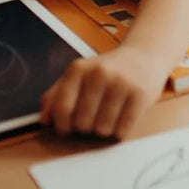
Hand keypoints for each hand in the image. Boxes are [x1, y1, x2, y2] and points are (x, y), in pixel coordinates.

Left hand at [40, 44, 164, 140]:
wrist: (145, 56)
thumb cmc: (108, 70)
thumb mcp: (79, 75)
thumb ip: (56, 95)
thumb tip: (44, 120)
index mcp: (79, 69)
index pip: (61, 109)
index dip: (63, 126)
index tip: (69, 127)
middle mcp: (99, 73)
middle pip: (81, 124)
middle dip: (86, 128)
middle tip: (94, 117)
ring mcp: (121, 83)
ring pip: (102, 130)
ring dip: (104, 130)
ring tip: (110, 115)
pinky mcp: (140, 95)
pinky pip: (122, 131)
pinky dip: (120, 131)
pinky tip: (123, 117)